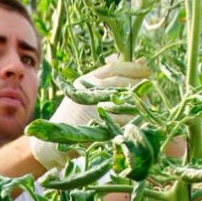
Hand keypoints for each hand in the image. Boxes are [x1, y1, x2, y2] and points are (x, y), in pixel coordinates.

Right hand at [30, 57, 149, 169]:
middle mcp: (89, 92)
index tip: (145, 69)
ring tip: (143, 101)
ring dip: (139, 101)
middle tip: (147, 85)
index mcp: (86, 80)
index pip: (115, 68)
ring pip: (127, 101)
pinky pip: (125, 120)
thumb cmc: (74, 114)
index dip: (133, 67)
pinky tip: (140, 118)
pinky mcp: (101, 126)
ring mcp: (95, 109)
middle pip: (123, 83)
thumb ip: (111, 75)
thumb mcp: (87, 89)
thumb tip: (141, 61)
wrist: (54, 139)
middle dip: (139, 83)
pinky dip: (135, 118)